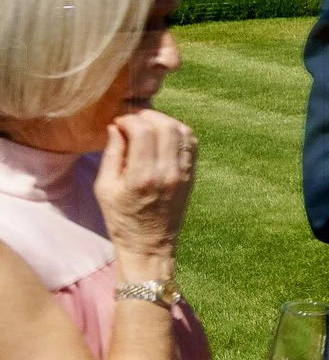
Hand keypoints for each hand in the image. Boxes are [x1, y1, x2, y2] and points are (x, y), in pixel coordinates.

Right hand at [92, 110, 195, 281]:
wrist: (150, 244)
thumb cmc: (121, 217)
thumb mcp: (105, 188)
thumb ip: (112, 154)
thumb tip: (116, 127)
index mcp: (142, 177)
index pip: (144, 132)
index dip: (130, 120)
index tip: (119, 123)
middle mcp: (167, 173)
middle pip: (166, 126)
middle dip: (148, 116)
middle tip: (133, 121)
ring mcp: (184, 173)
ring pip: (183, 131)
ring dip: (164, 121)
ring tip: (147, 126)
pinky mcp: (192, 175)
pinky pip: (191, 143)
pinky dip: (178, 132)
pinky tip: (163, 136)